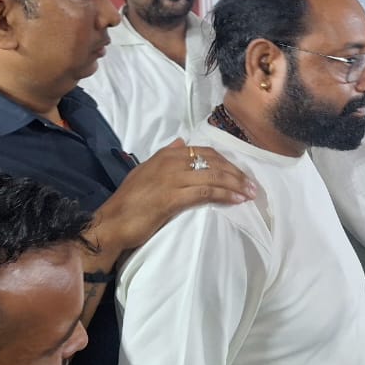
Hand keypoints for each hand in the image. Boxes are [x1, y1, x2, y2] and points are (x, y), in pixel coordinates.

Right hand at [90, 139, 255, 253]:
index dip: (227, 163)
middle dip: (236, 173)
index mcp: (166, 154)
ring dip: (236, 185)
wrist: (111, 222)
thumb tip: (181, 142)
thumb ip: (165, 156)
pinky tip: (236, 200)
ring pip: (214, 176)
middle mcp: (171, 162)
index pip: (205, 152)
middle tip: (252, 186)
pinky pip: (206, 192)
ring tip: (250, 194)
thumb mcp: (146, 171)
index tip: (240, 174)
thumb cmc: (130, 202)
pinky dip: (225, 195)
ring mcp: (172, 178)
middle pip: (214, 162)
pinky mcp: (173, 197)